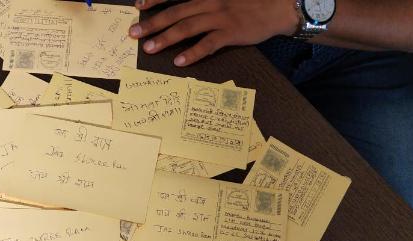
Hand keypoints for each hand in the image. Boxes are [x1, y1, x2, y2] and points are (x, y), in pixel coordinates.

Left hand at [129, 0, 299, 65]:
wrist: (279, 6)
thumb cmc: (250, 1)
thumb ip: (204, 1)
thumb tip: (185, 10)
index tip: (138, 6)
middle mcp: (210, 1)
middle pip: (176, 12)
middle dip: (152, 23)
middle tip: (133, 34)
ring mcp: (221, 16)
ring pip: (187, 27)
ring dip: (166, 38)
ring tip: (148, 48)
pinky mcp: (231, 32)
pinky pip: (208, 44)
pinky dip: (193, 53)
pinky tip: (180, 62)